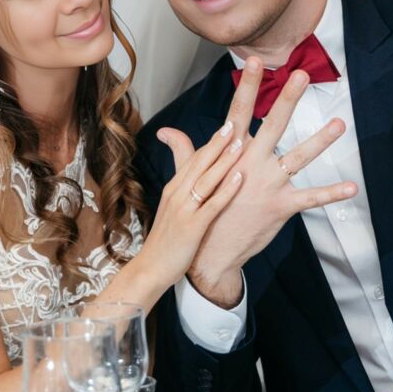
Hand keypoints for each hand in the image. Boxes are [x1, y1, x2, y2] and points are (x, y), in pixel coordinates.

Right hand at [139, 119, 244, 290]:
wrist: (152, 268)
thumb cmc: (167, 241)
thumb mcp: (172, 209)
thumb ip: (185, 190)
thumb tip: (195, 176)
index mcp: (173, 188)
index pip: (194, 159)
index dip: (212, 142)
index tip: (228, 125)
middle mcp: (177, 194)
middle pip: (200, 162)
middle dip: (218, 142)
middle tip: (235, 123)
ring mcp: (184, 209)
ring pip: (207, 179)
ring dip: (224, 160)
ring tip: (241, 143)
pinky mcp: (193, 226)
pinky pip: (212, 204)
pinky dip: (226, 189)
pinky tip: (239, 177)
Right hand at [165, 57, 356, 306]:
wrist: (206, 255)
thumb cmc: (198, 212)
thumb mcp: (187, 178)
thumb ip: (183, 150)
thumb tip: (165, 132)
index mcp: (229, 153)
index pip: (238, 112)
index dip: (247, 86)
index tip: (254, 62)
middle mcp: (249, 163)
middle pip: (272, 125)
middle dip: (287, 99)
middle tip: (301, 76)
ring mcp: (267, 184)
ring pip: (298, 157)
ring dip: (320, 141)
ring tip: (339, 124)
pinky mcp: (280, 207)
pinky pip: (310, 198)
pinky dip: (331, 193)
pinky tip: (351, 187)